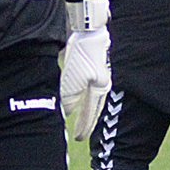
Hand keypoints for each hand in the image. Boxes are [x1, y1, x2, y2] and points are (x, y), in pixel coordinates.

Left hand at [60, 0, 110, 140]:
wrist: (88, 31)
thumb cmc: (82, 54)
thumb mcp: (72, 79)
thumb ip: (69, 98)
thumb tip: (67, 112)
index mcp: (99, 89)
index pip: (91, 114)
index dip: (84, 127)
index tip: (78, 138)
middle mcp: (101, 84)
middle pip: (94, 108)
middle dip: (87, 122)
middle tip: (80, 135)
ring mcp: (98, 75)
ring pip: (91, 99)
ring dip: (85, 111)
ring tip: (80, 121)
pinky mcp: (92, 67)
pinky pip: (87, 89)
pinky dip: (82, 98)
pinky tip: (78, 99)